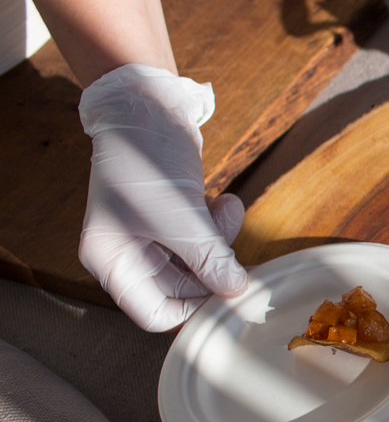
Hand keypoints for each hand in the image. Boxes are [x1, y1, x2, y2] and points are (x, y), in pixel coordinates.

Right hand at [78, 64, 247, 332]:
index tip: (230, 300)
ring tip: (226, 211)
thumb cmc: (147, 162)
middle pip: (182, 290)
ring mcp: (148, 235)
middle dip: (215, 271)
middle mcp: (126, 254)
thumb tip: (238, 292)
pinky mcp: (170, 217)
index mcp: (112, 263)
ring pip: (198, 263)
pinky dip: (218, 225)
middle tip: (243, 257)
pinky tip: (223, 200)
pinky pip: (202, 238)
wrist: (146, 107)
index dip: (194, 312)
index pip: (155, 315)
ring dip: (221, 242)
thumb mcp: (182, 219)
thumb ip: (211, 261)